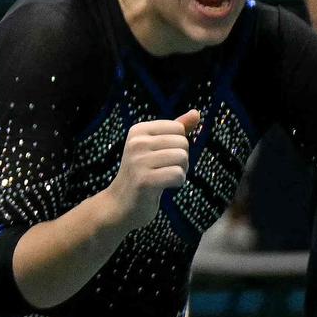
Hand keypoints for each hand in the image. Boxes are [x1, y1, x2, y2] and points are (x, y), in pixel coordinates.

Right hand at [103, 108, 200, 227]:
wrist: (119, 204)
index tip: (162, 156)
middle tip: (164, 170)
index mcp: (138, 130)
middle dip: (182, 160)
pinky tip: (163, 187)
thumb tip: (197, 112)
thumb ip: (176, 128)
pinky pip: (178, 175)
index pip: (178, 128)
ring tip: (164, 178)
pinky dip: (177, 183)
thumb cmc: (142, 173)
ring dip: (180, 172)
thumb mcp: (156, 146)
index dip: (178, 145)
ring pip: (182, 159)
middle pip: (183, 143)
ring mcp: (138, 161)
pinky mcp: (144, 180)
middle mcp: (136, 142)